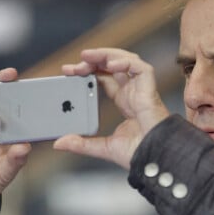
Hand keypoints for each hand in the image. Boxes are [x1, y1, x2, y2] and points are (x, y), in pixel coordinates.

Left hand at [54, 48, 169, 168]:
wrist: (154, 160)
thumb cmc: (138, 154)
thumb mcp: (103, 148)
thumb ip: (81, 144)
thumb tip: (59, 143)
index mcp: (125, 102)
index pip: (105, 78)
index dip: (88, 72)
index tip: (68, 73)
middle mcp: (133, 93)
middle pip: (113, 66)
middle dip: (93, 61)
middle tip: (72, 66)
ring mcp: (142, 90)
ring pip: (126, 61)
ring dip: (106, 55)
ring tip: (86, 56)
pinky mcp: (150, 90)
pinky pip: (141, 68)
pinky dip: (126, 61)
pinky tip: (110, 64)